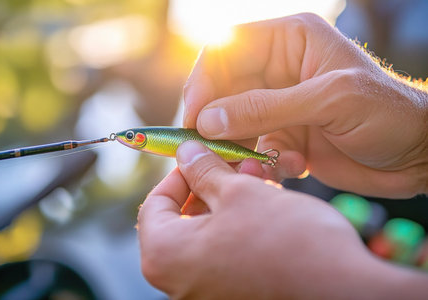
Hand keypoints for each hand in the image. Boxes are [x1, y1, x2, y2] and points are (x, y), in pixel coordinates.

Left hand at [138, 141, 427, 298]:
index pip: (154, 204)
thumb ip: (204, 171)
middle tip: (234, 160)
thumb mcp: (240, 192)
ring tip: (257, 173)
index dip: (178, 173)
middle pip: (183, 218)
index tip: (199, 156)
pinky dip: (239, 223)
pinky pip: (226, 250)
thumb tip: (186, 153)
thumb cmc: (289, 242)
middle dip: (210, 182)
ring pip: (208, 232)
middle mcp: (180, 282)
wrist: (344, 289)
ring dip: (229, 198)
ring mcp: (208, 291)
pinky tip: (265, 199)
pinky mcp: (235, 293)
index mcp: (167, 256)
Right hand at [183, 13, 427, 197]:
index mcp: (290, 41)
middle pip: (222, 90)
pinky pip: (253, 149)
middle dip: (214, 120)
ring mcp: (278, 106)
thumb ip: (266, 107)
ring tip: (256, 164)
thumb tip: (207, 120)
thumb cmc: (387, 113)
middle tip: (206, 149)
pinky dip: (263, 162)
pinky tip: (293, 167)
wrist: (417, 156)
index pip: (226, 49)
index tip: (194, 115)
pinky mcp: (283, 136)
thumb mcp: (329, 100)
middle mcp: (278, 71)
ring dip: (238, 147)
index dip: (203, 79)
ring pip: (233, 124)